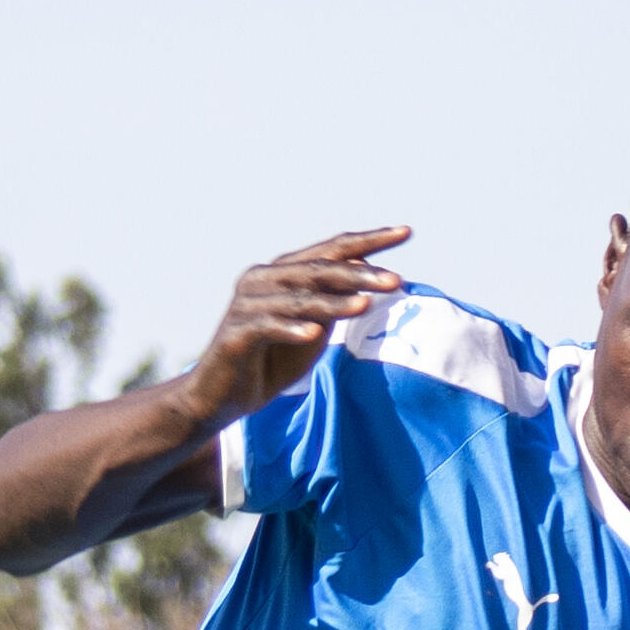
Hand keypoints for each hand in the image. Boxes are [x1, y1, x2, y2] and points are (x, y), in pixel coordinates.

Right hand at [184, 228, 411, 430]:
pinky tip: (315, 333)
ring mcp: (246, 305)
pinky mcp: (234, 335)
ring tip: (366, 305)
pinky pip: (266, 327)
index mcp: (284, 272)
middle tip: (396, 281)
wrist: (222, 397)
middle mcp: (262, 279)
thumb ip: (334, 302)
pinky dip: (291, 329)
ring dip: (333, 302)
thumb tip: (369, 272)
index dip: (370, 240)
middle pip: (318, 270)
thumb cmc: (272, 359)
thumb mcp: (313, 329)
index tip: (406, 232)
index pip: (333, 249)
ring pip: (296, 298)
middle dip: (360, 275)